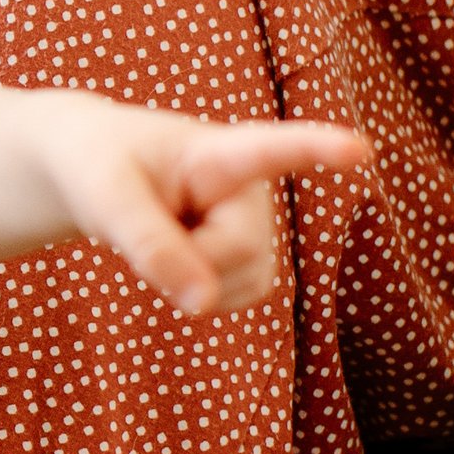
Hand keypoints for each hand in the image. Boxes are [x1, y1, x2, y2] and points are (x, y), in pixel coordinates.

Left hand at [34, 100, 373, 316]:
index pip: (272, 150)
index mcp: (218, 149)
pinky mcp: (251, 257)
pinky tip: (181, 256)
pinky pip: (234, 297)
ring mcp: (257, 223)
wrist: (94, 170)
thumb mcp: (104, 198)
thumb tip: (203, 304)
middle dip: (190, 257)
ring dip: (191, 276)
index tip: (359, 148)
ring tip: (167, 229)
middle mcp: (253, 186)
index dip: (317, 149)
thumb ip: (150, 246)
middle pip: (239, 250)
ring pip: (240, 282)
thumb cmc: (97, 167)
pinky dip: (198, 292)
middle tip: (148, 223)